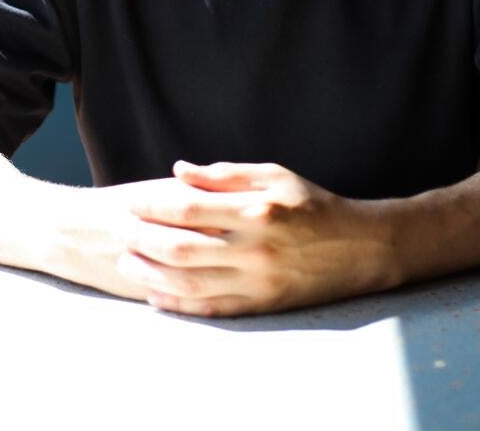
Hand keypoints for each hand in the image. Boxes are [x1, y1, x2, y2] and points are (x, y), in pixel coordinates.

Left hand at [114, 161, 397, 316]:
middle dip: (144, 241)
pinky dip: (179, 304)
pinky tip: (157, 296)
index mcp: (256, 209)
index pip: (190, 208)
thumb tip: (178, 170)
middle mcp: (255, 248)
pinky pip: (211, 309)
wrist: (359, 247)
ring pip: (190, 283)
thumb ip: (224, 174)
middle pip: (182, 249)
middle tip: (121, 232)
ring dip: (152, 275)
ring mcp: (258, 281)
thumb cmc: (313, 203)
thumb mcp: (274, 175)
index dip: (154, 206)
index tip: (131, 203)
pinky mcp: (262, 305)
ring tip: (128, 262)